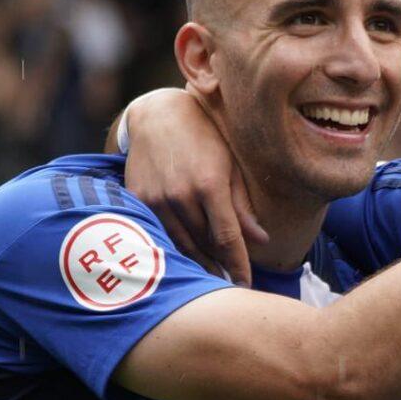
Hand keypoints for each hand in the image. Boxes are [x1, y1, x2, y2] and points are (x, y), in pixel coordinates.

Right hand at [121, 88, 267, 284]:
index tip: (246, 283)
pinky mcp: (138, 199)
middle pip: (204, 246)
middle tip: (230, 284)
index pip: (228, 239)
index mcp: (210, 186)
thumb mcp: (230, 166)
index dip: (238, 265)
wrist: (157, 115)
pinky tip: (185, 258)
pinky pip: (159, 232)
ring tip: (212, 276)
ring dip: (198, 263)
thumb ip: (243, 206)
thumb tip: (262, 240)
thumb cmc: (204, 138)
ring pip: (180, 244)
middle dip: (220, 266)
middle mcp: (180, 195)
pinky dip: (173, 247)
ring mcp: (156, 198)